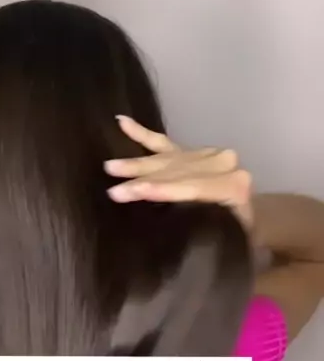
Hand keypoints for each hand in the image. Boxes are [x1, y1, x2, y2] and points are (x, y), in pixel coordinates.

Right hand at [105, 116, 251, 226]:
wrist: (249, 225)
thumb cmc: (235, 238)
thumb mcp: (228, 238)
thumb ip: (208, 226)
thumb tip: (173, 226)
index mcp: (233, 186)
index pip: (190, 187)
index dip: (161, 190)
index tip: (133, 192)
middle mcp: (222, 164)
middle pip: (174, 171)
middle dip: (142, 181)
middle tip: (113, 191)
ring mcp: (206, 155)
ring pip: (165, 159)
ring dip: (136, 164)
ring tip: (110, 166)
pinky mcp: (192, 153)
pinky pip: (164, 143)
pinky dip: (142, 134)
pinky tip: (122, 122)